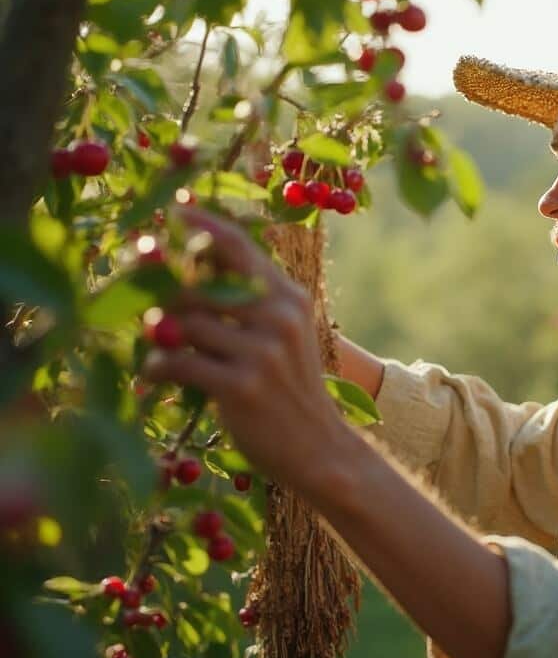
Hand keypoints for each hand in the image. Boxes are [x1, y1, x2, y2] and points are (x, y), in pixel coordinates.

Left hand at [141, 206, 345, 490]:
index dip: (201, 224)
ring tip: (155, 347)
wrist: (318, 447)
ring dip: (158, 335)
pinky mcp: (241, 385)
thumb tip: (191, 264)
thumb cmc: (290, 388)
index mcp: (289, 297)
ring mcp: (262, 351)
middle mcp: (279, 316)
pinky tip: (158, 375)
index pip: (239, 246)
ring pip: (183, 323)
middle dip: (161, 291)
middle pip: (198, 284)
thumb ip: (252, 299)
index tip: (172, 210)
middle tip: (140, 297)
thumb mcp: (285, 334)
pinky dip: (157, 368)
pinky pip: (178, 363)